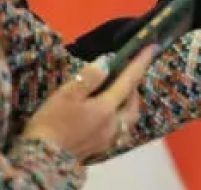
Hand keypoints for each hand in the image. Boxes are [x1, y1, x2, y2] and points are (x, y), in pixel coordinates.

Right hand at [21, 46, 155, 161]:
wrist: (41, 159)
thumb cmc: (52, 123)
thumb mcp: (67, 94)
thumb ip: (90, 77)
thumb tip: (107, 62)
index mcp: (107, 108)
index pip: (129, 80)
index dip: (140, 63)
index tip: (152, 48)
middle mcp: (113, 124)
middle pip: (134, 104)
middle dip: (134, 89)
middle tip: (127, 77)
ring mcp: (107, 139)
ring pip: (128, 120)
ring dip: (129, 106)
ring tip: (119, 97)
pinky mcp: (98, 149)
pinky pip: (118, 132)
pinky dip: (119, 121)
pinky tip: (108, 119)